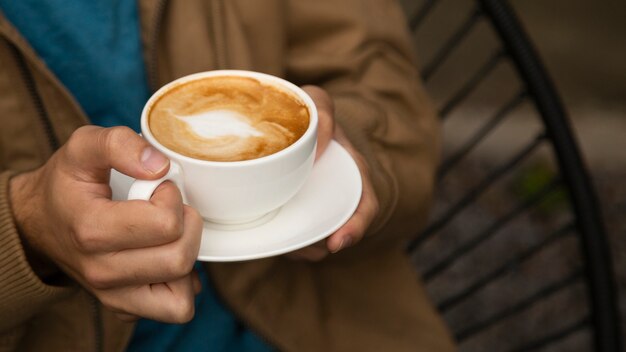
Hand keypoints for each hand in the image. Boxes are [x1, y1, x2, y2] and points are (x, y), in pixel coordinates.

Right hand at [9, 126, 202, 322]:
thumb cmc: (67, 184)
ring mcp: (112, 295)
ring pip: (181, 295)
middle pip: (179, 259)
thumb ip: (120, 144)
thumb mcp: (84, 147)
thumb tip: (160, 166)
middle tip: (169, 210)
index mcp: (92, 230)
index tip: (158, 187)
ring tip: (168, 235)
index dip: (172, 197)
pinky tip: (164, 256)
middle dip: (188, 227)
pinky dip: (182, 285)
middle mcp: (101, 271)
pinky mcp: (123, 308)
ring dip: (187, 258)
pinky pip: (175, 308)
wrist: (41, 221)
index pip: (167, 224)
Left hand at [287, 86, 379, 260]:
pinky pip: (291, 235)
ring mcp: (316, 206)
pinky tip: (265, 236)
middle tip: (294, 248)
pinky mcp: (293, 212)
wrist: (285, 121)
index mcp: (352, 173)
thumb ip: (321, 112)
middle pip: (334, 232)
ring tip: (278, 244)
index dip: (356, 227)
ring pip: (312, 240)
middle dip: (318, 247)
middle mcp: (337, 195)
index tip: (337, 242)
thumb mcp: (316, 102)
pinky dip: (282, 242)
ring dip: (297, 249)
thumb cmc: (306, 113)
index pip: (366, 207)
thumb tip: (318, 144)